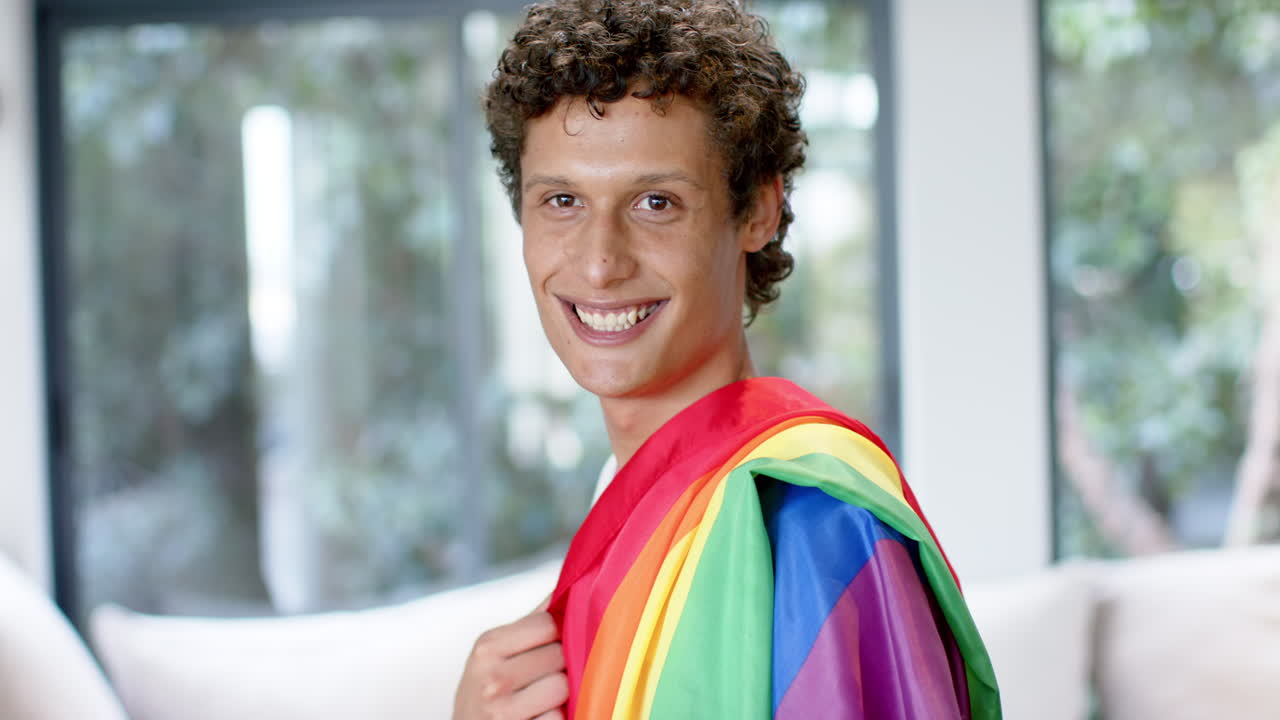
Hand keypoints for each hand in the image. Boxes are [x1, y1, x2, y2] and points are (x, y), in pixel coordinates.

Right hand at [453, 601, 567, 719]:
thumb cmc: (489, 689)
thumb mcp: (495, 652)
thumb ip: (531, 621)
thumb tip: (567, 581)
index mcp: (487, 647)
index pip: (548, 624)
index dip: (557, 634)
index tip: (549, 646)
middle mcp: (491, 678)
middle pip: (559, 655)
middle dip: (559, 665)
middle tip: (544, 677)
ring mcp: (503, 712)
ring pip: (563, 686)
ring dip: (561, 694)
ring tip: (543, 699)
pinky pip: (560, 717)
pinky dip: (556, 718)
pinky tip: (540, 717)